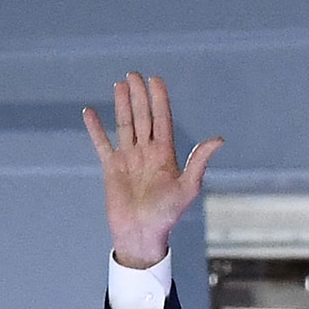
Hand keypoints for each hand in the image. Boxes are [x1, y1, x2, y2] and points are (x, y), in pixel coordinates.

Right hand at [82, 72, 223, 268]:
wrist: (142, 234)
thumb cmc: (167, 215)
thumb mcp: (188, 187)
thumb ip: (199, 161)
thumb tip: (218, 139)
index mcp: (166, 155)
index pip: (162, 120)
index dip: (159, 100)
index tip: (155, 80)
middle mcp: (147, 153)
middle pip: (143, 117)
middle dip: (139, 96)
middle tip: (134, 74)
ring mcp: (129, 159)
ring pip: (125, 125)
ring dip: (122, 105)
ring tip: (120, 84)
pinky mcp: (112, 168)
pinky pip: (102, 143)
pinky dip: (95, 129)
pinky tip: (90, 111)